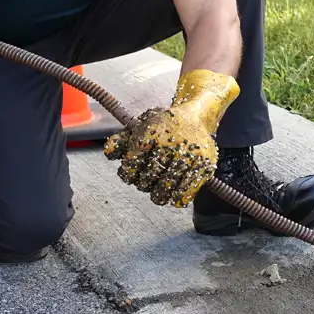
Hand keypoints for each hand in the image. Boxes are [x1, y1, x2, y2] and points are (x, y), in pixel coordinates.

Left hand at [104, 70, 239, 207]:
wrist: (196, 116)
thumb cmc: (164, 124)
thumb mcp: (141, 125)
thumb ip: (121, 140)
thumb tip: (109, 153)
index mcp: (151, 132)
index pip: (133, 163)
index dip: (128, 173)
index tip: (129, 174)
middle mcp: (170, 143)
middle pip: (149, 176)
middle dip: (143, 183)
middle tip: (144, 183)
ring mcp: (188, 155)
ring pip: (167, 186)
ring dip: (158, 194)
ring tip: (156, 194)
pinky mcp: (203, 165)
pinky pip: (187, 190)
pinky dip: (177, 198)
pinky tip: (172, 197)